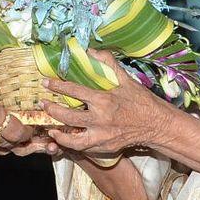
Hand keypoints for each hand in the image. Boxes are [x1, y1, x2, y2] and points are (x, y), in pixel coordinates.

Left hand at [41, 51, 172, 157]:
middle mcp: (100, 119)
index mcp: (104, 100)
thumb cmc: (141, 101)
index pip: (74, 91)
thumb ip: (108, 63)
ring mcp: (102, 136)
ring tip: (50, 127)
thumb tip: (91, 51)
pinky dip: (72, 144)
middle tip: (43, 104)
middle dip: (52, 110)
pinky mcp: (105, 147)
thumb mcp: (126, 79)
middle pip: (68, 117)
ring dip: (58, 133)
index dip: (57, 86)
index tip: (46, 83)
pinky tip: (65, 138)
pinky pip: (83, 148)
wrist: (156, 124)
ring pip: (72, 139)